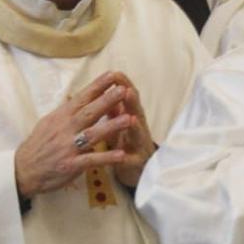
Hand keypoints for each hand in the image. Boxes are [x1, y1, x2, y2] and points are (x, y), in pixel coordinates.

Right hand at [13, 72, 136, 197]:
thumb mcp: (48, 123)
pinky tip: (121, 154)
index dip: (97, 86)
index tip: (113, 75)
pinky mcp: (70, 165)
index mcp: (61, 117)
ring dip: (111, 126)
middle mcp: (65, 129)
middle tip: (123, 89)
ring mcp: (68, 147)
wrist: (23, 170)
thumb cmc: (38, 145)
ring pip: (92, 134)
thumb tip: (78, 98)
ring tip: (129, 119)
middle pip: (89, 112)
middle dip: (107, 101)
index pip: (82, 98)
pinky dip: (106, 158)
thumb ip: (66, 112)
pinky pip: (91, 160)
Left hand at [95, 71, 156, 188]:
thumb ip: (112, 107)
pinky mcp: (136, 164)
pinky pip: (130, 161)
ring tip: (131, 118)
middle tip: (127, 90)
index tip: (115, 73)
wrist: (134, 170)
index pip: (126, 99)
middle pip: (135, 113)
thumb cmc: (124, 142)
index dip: (122, 86)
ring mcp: (138, 146)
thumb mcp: (117, 123)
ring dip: (134, 127)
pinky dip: (126, 158)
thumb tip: (105, 87)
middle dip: (131, 102)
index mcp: (128, 117)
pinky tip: (122, 155)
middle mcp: (137, 129)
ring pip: (137, 136)